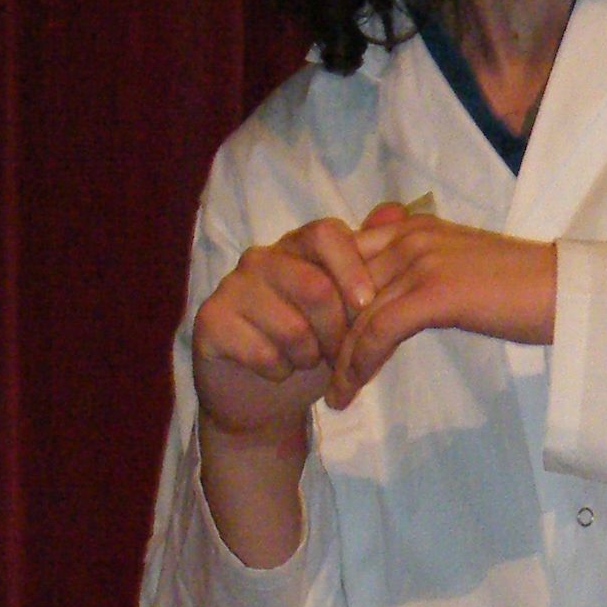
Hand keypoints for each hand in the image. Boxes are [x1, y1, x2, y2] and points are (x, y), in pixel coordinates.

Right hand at [192, 216, 381, 448]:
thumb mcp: (350, 312)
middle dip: (337, 333)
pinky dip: (280, 372)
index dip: (352, 268)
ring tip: (304, 361)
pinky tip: (275, 370)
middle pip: (315, 287)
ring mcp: (232, 287)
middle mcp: (262, 259)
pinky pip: (262, 352)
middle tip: (339, 355)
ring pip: (292, 328)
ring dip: (308, 358)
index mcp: (298, 247)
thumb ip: (370, 265)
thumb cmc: (312, 348)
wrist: (263, 396)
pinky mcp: (211, 321)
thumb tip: (396, 210)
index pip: (327, 234)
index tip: (368, 305)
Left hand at [326, 208, 558, 406]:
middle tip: (316, 373)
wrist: (564, 291)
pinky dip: (358, 366)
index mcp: (410, 227)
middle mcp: (407, 237)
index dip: (325, 303)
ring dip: (338, 360)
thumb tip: (386, 302)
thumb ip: (417, 273)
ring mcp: (420, 262)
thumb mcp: (456, 267)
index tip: (322, 343)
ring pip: (355, 315)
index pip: (342, 260)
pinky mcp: (434, 292)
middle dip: (323, 332)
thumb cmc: (520, 288)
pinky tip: (351, 391)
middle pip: (340, 286)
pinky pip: (378, 332)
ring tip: (332, 393)